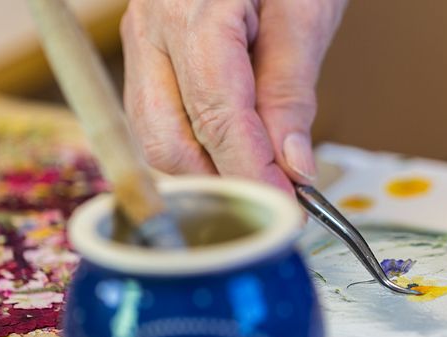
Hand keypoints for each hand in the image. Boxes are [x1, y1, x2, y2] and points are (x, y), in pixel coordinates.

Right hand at [121, 0, 347, 193]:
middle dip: (222, 183)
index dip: (253, 171)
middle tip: (276, 203)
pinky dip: (196, 150)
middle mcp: (151, 30)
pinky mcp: (147, 58)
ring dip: (207, 173)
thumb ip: (291, 91)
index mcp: (192, 11)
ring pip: (156, 138)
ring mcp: (141, 44)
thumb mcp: (305, 12)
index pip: (217, 116)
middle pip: (167, 139)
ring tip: (260, 183)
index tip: (288, 206)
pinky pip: (159, 122)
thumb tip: (293, 165)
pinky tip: (232, 158)